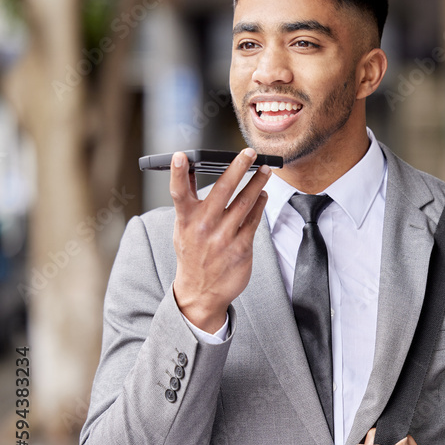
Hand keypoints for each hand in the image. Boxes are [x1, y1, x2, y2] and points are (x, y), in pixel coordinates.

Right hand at [170, 148, 269, 331]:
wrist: (200, 292)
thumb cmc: (192, 254)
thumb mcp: (182, 229)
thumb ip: (188, 203)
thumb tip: (188, 170)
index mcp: (186, 221)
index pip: (178, 193)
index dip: (177, 173)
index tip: (180, 155)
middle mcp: (204, 227)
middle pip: (222, 190)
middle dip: (237, 168)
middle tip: (250, 152)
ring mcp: (224, 238)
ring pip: (245, 203)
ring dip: (257, 184)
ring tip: (266, 170)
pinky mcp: (241, 248)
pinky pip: (254, 220)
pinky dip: (260, 205)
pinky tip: (263, 195)